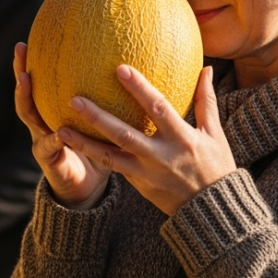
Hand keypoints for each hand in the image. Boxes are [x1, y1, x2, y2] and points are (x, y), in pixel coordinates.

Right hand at [13, 43, 110, 208]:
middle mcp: (44, 121)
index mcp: (56, 111)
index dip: (38, 59)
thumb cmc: (100, 152)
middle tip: (21, 47)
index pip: (44, 80)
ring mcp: (42, 139)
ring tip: (24, 79)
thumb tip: (134, 67)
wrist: (87, 189)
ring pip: (29, 114)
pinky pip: (49, 145)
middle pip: (28, 90)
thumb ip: (112, 100)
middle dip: (21, 69)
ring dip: (24, 96)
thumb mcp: (107, 123)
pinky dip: (54, 138)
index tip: (36, 33)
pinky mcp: (48, 160)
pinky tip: (59, 131)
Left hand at [55, 65, 236, 216]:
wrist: (211, 210)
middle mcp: (161, 155)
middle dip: (98, 117)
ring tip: (61, 128)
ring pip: (110, 156)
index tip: (121, 69)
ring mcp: (147, 172)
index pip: (158, 108)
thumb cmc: (216, 166)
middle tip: (74, 99)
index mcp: (182, 138)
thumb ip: (206, 100)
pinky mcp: (138, 184)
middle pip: (125, 134)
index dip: (140, 89)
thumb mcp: (215, 133)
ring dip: (84, 142)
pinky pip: (112, 167)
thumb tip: (205, 67)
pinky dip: (94, 154)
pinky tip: (74, 142)